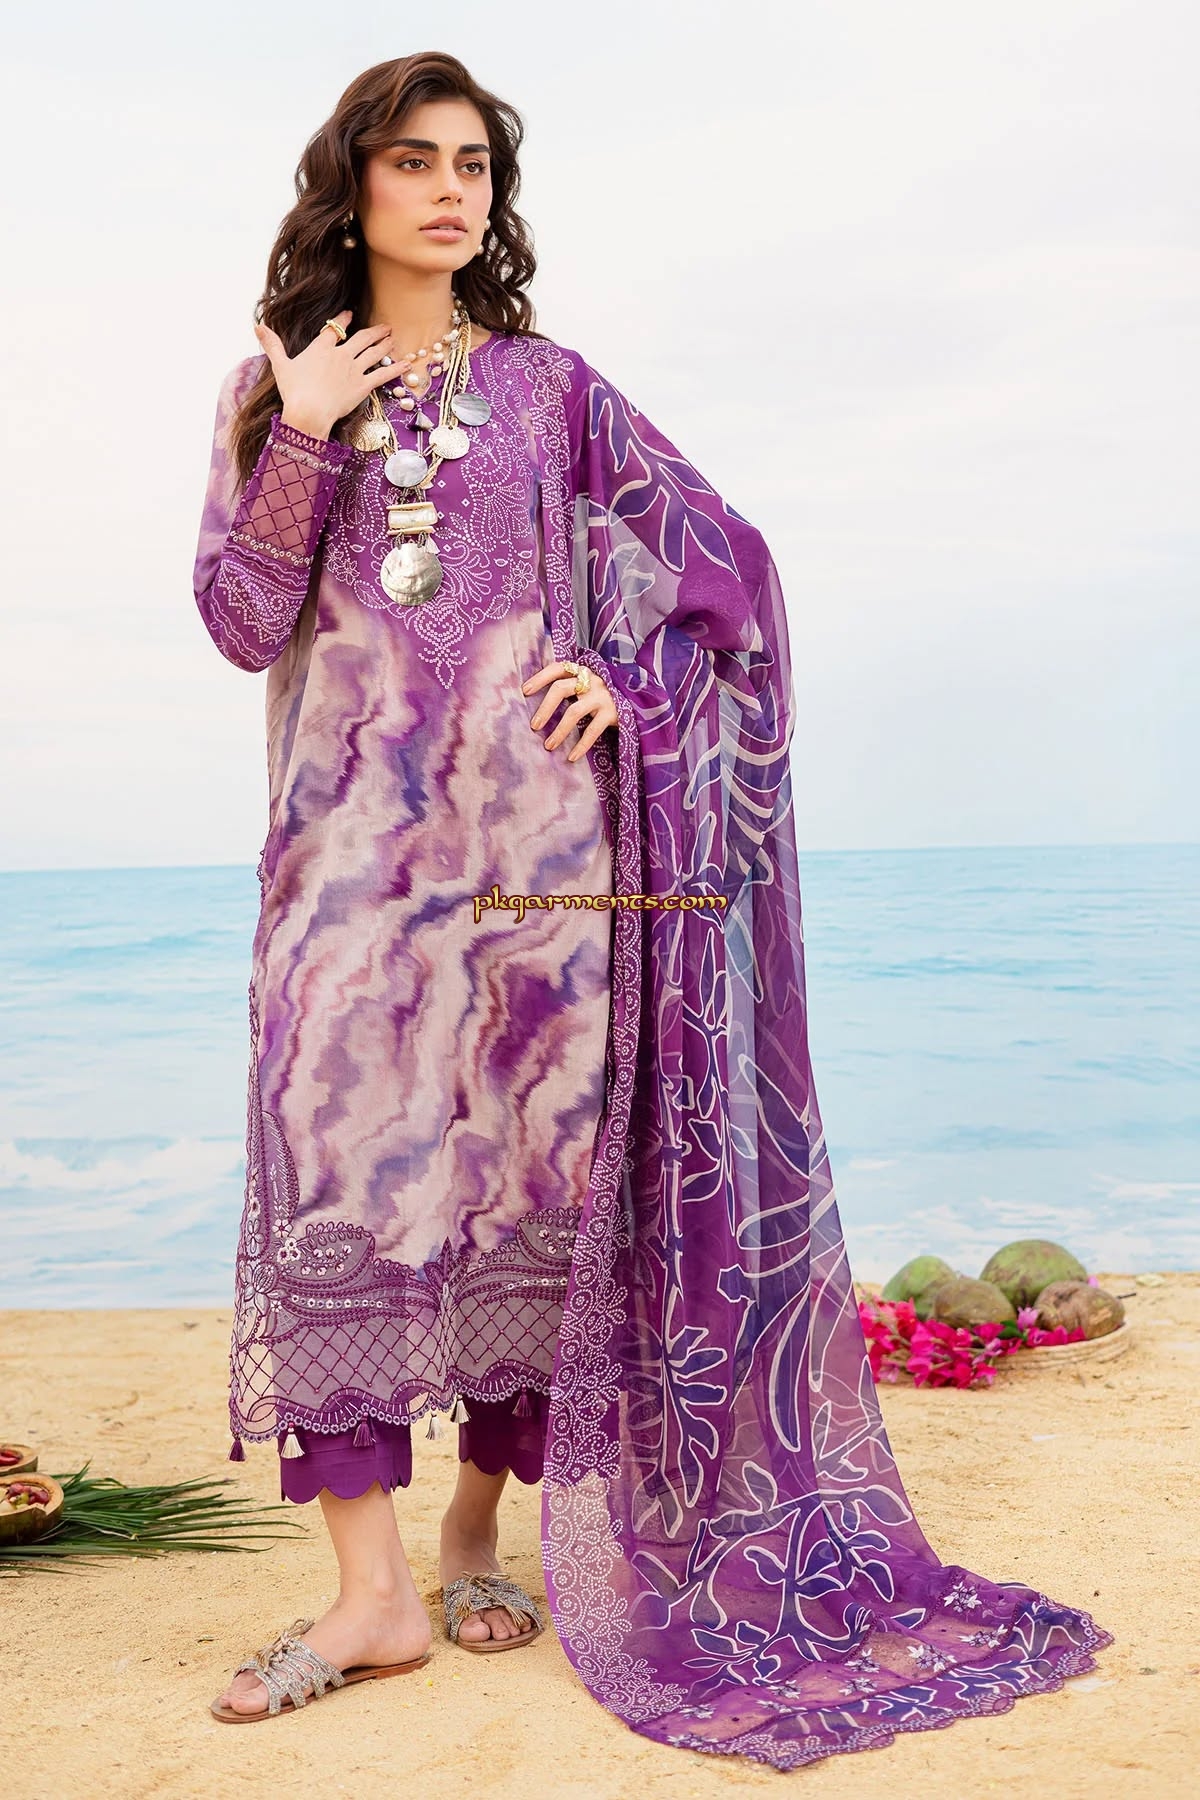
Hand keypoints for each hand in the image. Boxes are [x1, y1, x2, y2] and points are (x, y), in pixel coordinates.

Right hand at [252, 308, 396, 439]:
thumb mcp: (280, 365)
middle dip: (374, 331)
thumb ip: (272, 345)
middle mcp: (340, 355)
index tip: (349, 314)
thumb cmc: (293, 391)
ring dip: (384, 344)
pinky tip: (406, 363)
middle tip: (385, 326)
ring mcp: (353, 369)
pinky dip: (395, 368)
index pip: (334, 328)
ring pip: (373, 352)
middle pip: (360, 337)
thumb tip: (257, 326)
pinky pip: (382, 374)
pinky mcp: (363, 386)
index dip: (342, 319)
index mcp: (321, 348)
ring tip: (392, 337)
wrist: (308, 411)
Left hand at [522, 661, 618, 762]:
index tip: (524, 691)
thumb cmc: (605, 696)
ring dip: (559, 730)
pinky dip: (581, 745)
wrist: (641, 703)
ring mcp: (603, 695)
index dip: (539, 678)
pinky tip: (572, 757)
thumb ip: (570, 687)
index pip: (557, 668)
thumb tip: (540, 705)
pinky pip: (592, 730)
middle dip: (545, 708)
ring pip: (574, 711)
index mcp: (582, 671)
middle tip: (534, 726)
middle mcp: (592, 680)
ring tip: (548, 746)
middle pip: (561, 689)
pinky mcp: (613, 712)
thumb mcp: (589, 686)